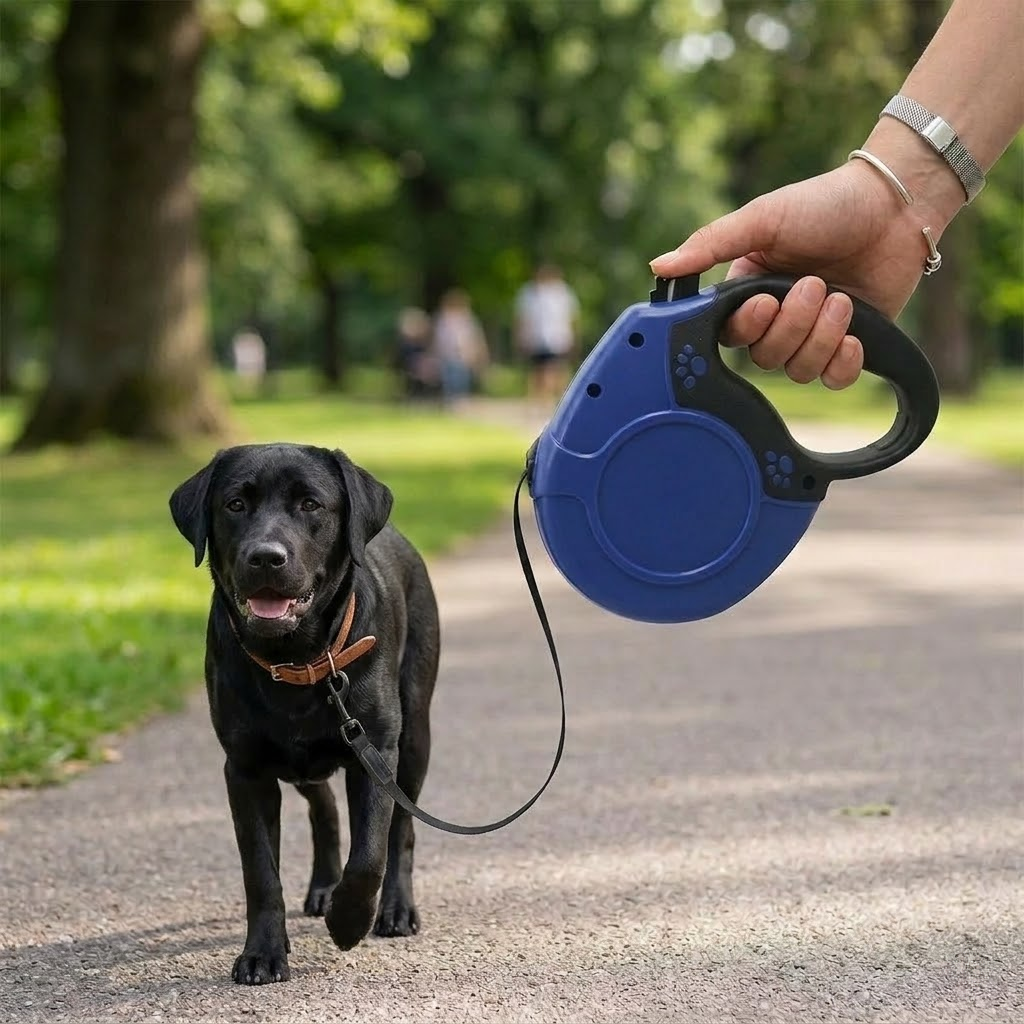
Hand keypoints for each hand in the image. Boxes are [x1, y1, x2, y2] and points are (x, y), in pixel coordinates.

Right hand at [650, 158, 938, 389]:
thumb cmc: (824, 204)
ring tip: (840, 297)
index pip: (730, 335)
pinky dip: (842, 364)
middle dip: (792, 326)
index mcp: (748, 292)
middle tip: (815, 284)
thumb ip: (709, 244)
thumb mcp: (762, 218)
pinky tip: (853, 337)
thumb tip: (657, 266)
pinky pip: (834, 379)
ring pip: (799, 370)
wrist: (894, 205)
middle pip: (765, 357)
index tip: (765, 302)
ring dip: (821, 337)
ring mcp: (814, 334)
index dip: (747, 328)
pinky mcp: (852, 344)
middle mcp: (778, 319)